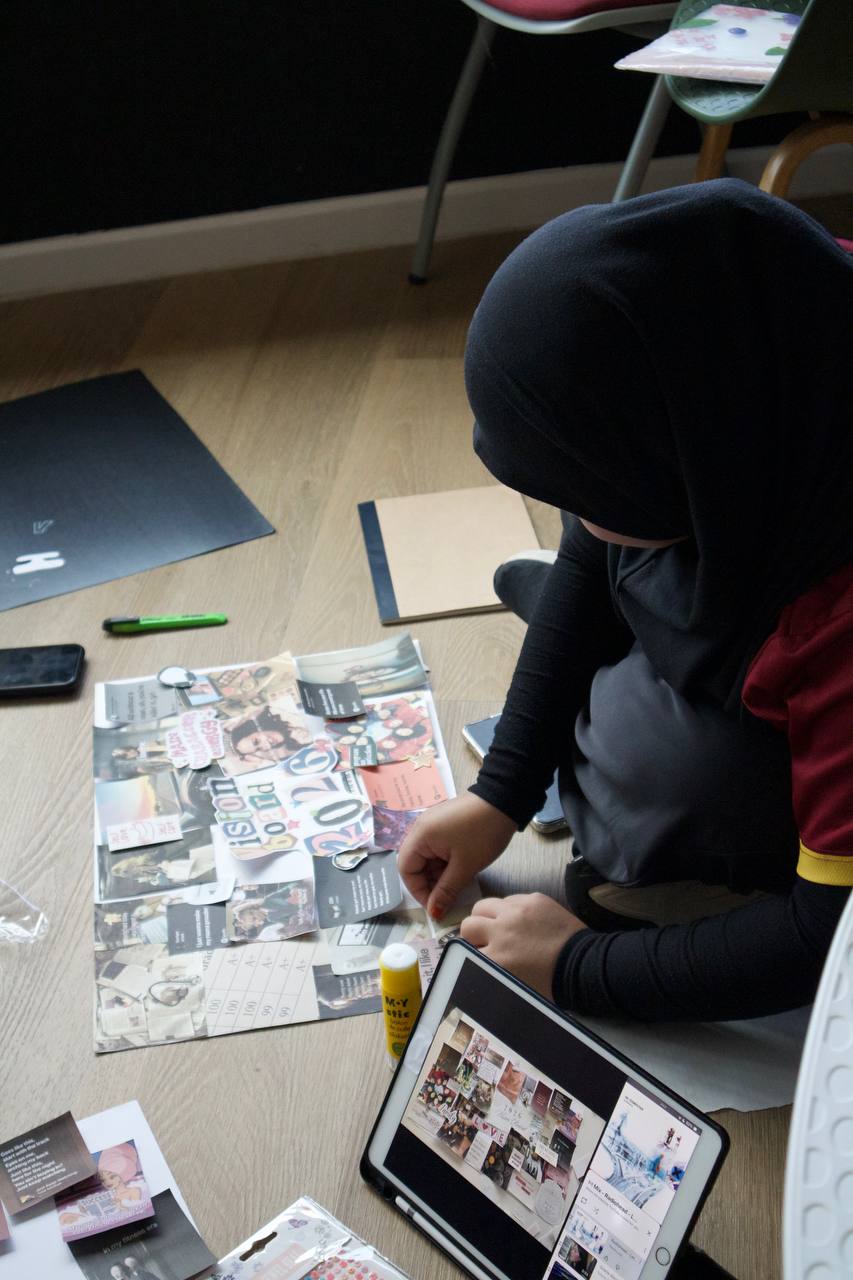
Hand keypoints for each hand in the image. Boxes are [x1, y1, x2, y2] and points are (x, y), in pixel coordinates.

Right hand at [398, 793, 516, 919]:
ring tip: (457, 884)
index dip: (418, 891)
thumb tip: (433, 912)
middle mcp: (421, 828)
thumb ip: (446, 891)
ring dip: (438, 874)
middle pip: (415, 863)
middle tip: (447, 897)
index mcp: (420, 836)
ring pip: (427, 857)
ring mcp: (432, 824)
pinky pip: (437, 848)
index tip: (435, 905)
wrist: (505, 800)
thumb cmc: (483, 834)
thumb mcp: (465, 867)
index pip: (406, 870)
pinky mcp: (444, 824)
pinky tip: (460, 870)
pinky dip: (445, 862)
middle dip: (429, 883)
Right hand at [460, 894, 586, 999]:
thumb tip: (479, 961)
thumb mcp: (514, 984)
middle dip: (473, 933)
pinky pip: (509, 899)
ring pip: (484, 905)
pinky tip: (523, 919)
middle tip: (486, 939)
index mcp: (495, 960)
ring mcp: (516, 911)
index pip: (464, 950)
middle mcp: (500, 932)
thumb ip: (492, 971)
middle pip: (468, 924)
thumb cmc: (550, 982)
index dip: (470, 952)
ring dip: (487, 916)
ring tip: (499, 924)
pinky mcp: (533, 899)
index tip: (476, 954)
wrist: (583, 965)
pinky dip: (510, 909)